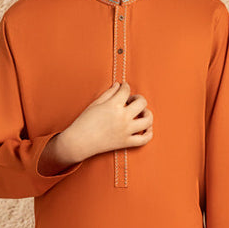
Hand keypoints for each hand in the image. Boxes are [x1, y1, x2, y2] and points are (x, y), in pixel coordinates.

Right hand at [38, 82, 152, 173]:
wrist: (79, 142)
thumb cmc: (84, 122)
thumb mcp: (95, 104)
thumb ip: (109, 93)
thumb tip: (119, 85)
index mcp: (113, 105)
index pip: (127, 90)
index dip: (126, 87)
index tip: (123, 88)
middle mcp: (122, 117)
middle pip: (142, 103)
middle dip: (138, 98)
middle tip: (131, 101)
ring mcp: (126, 131)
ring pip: (148, 120)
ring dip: (147, 114)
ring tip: (142, 113)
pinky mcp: (126, 142)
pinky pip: (144, 139)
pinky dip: (149, 133)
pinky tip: (146, 128)